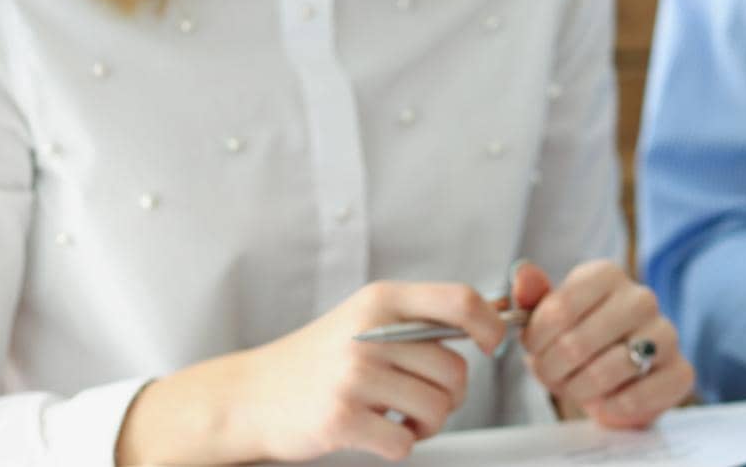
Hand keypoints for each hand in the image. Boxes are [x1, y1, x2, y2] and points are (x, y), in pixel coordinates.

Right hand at [116, 281, 513, 463]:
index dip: (491, 325)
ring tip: (403, 419)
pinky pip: (405, 442)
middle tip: (425, 401)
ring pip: (437, 408)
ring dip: (429, 424)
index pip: (461, 301)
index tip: (492, 345)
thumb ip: (420, 318)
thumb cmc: (319, 359)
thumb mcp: (366, 319)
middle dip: (451, 395)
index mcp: (382, 301)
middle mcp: (370, 333)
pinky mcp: (340, 419)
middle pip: (455, 369)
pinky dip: (401, 445)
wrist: (250, 396)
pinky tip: (380, 434)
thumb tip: (495, 314)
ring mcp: (353, 376)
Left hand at [514, 259, 693, 428]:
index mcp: (606, 275)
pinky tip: (605, 399)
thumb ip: (532, 295)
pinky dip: (609, 407)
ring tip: (576, 386)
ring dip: (577, 389)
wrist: (616, 378)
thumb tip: (523, 273)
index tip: (535, 349)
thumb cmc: (577, 339)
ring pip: (603, 373)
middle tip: (552, 374)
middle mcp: (641, 298)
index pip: (558, 310)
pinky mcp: (680, 372)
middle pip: (575, 344)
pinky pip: (634, 399)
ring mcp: (666, 334)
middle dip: (552, 370)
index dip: (536, 340)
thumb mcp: (548, 316)